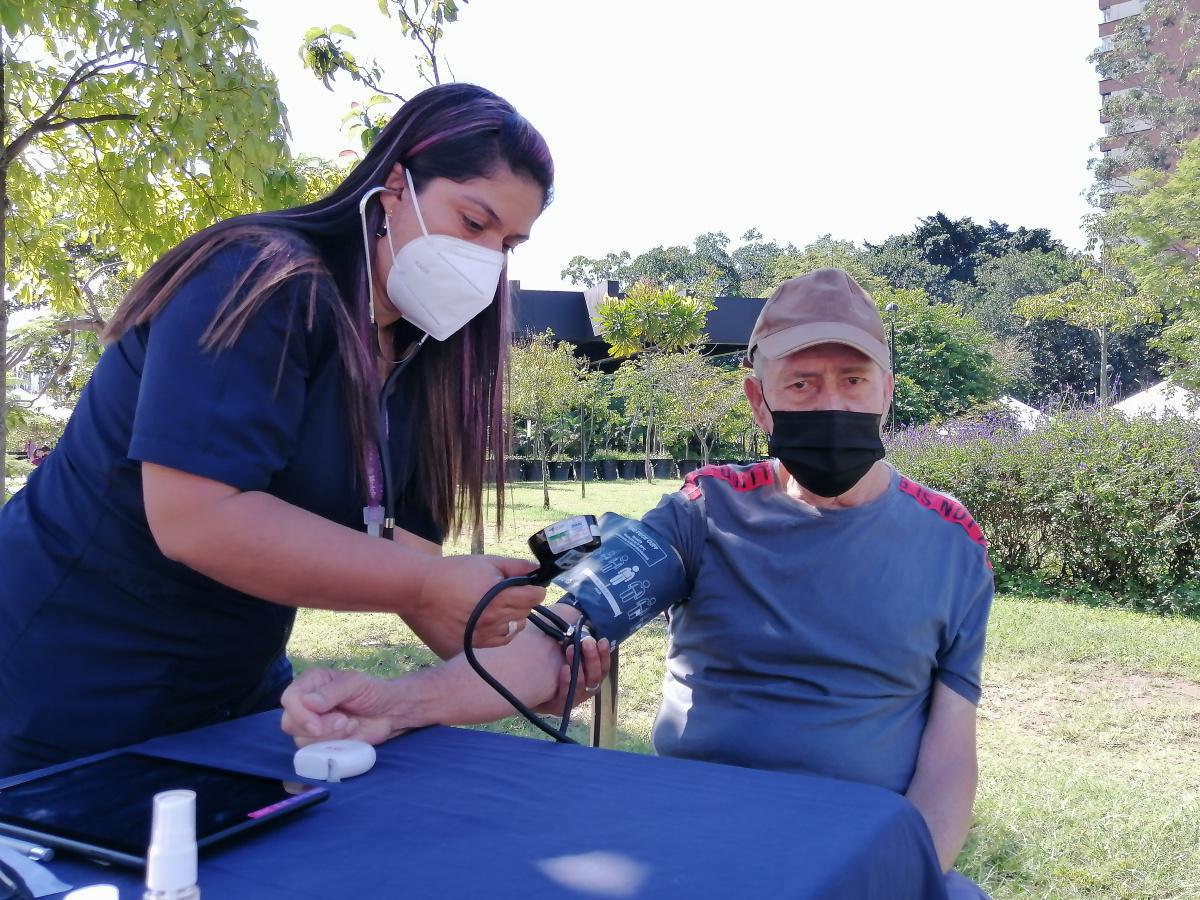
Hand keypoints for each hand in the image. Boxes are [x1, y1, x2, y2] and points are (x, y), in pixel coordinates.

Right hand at [281, 667, 400, 746]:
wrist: (389, 713)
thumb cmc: (372, 692)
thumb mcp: (355, 684)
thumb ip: (331, 692)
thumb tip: (307, 702)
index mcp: (310, 683)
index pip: (289, 699)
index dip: (300, 715)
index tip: (318, 726)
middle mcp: (305, 704)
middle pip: (290, 724)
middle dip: (319, 728)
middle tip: (345, 721)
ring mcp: (311, 726)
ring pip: (302, 741)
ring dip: (330, 738)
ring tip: (351, 725)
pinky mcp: (320, 744)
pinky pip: (315, 753)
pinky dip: (334, 748)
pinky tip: (350, 738)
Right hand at [411, 555, 545, 655]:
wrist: (420, 590)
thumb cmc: (453, 572)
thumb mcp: (487, 562)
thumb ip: (516, 566)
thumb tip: (538, 570)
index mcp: (500, 598)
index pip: (535, 598)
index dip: (535, 590)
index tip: (530, 587)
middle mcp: (494, 620)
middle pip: (526, 613)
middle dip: (522, 602)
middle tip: (508, 594)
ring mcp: (482, 636)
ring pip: (514, 630)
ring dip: (512, 618)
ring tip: (496, 607)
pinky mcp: (471, 646)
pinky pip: (498, 642)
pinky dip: (499, 632)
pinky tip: (488, 621)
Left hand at [534, 634, 611, 714]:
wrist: (529, 690)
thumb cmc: (550, 667)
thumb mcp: (564, 653)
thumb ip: (575, 643)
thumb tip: (582, 624)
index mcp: (591, 677)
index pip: (603, 667)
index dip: (604, 655)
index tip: (601, 640)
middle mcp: (585, 690)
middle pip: (595, 676)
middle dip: (592, 658)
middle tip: (587, 642)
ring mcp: (573, 700)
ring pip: (582, 685)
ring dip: (578, 666)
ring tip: (570, 649)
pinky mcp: (559, 707)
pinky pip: (565, 696)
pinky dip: (567, 682)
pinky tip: (564, 668)